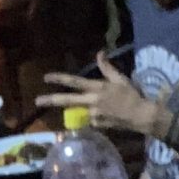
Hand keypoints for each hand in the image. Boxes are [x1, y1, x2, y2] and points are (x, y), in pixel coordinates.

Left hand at [36, 54, 159, 137]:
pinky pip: (90, 120)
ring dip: (76, 110)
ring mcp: (93, 114)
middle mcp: (92, 101)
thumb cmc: (132, 95)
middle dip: (51, 100)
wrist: (141, 115)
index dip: (59, 78)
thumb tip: (100, 53)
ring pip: (78, 111)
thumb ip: (107, 68)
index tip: (46, 78)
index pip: (74, 82)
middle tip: (37, 101)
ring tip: (90, 109)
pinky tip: (107, 116)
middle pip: (67, 100)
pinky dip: (94, 117)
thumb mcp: (120, 79)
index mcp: (97, 88)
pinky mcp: (97, 125)